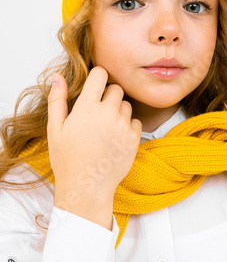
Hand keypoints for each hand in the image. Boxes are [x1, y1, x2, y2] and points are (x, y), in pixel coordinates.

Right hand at [47, 66, 141, 219]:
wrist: (86, 187)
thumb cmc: (67, 158)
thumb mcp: (55, 128)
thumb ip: (57, 100)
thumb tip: (58, 76)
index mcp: (87, 107)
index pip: (100, 74)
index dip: (97, 77)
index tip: (94, 87)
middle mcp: (108, 113)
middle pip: (116, 88)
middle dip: (108, 96)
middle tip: (97, 113)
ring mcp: (123, 126)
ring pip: (126, 105)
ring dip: (118, 111)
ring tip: (105, 129)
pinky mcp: (134, 139)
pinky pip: (135, 121)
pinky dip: (128, 126)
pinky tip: (115, 138)